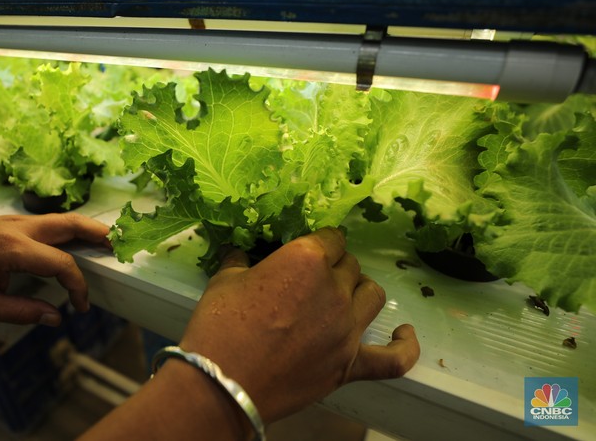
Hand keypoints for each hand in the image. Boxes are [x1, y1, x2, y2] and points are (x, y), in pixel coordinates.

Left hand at [0, 213, 110, 325]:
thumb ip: (20, 312)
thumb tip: (55, 317)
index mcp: (11, 249)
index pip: (61, 264)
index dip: (78, 287)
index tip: (81, 307)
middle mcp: (18, 229)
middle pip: (70, 224)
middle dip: (98, 235)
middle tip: (122, 247)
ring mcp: (15, 221)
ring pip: (62, 219)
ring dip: (87, 228)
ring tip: (109, 240)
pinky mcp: (12, 222)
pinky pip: (49, 222)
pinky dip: (70, 229)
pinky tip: (78, 240)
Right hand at [179, 227, 419, 422]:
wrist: (222, 384)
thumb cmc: (218, 327)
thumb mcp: (223, 281)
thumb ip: (240, 261)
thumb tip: (240, 252)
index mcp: (305, 259)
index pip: (330, 238)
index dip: (319, 243)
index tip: (309, 250)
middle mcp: (334, 289)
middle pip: (350, 266)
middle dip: (334, 267)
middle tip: (311, 279)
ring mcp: (347, 329)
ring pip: (373, 295)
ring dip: (359, 291)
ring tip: (342, 296)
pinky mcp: (350, 365)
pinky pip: (394, 358)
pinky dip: (405, 346)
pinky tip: (404, 334)